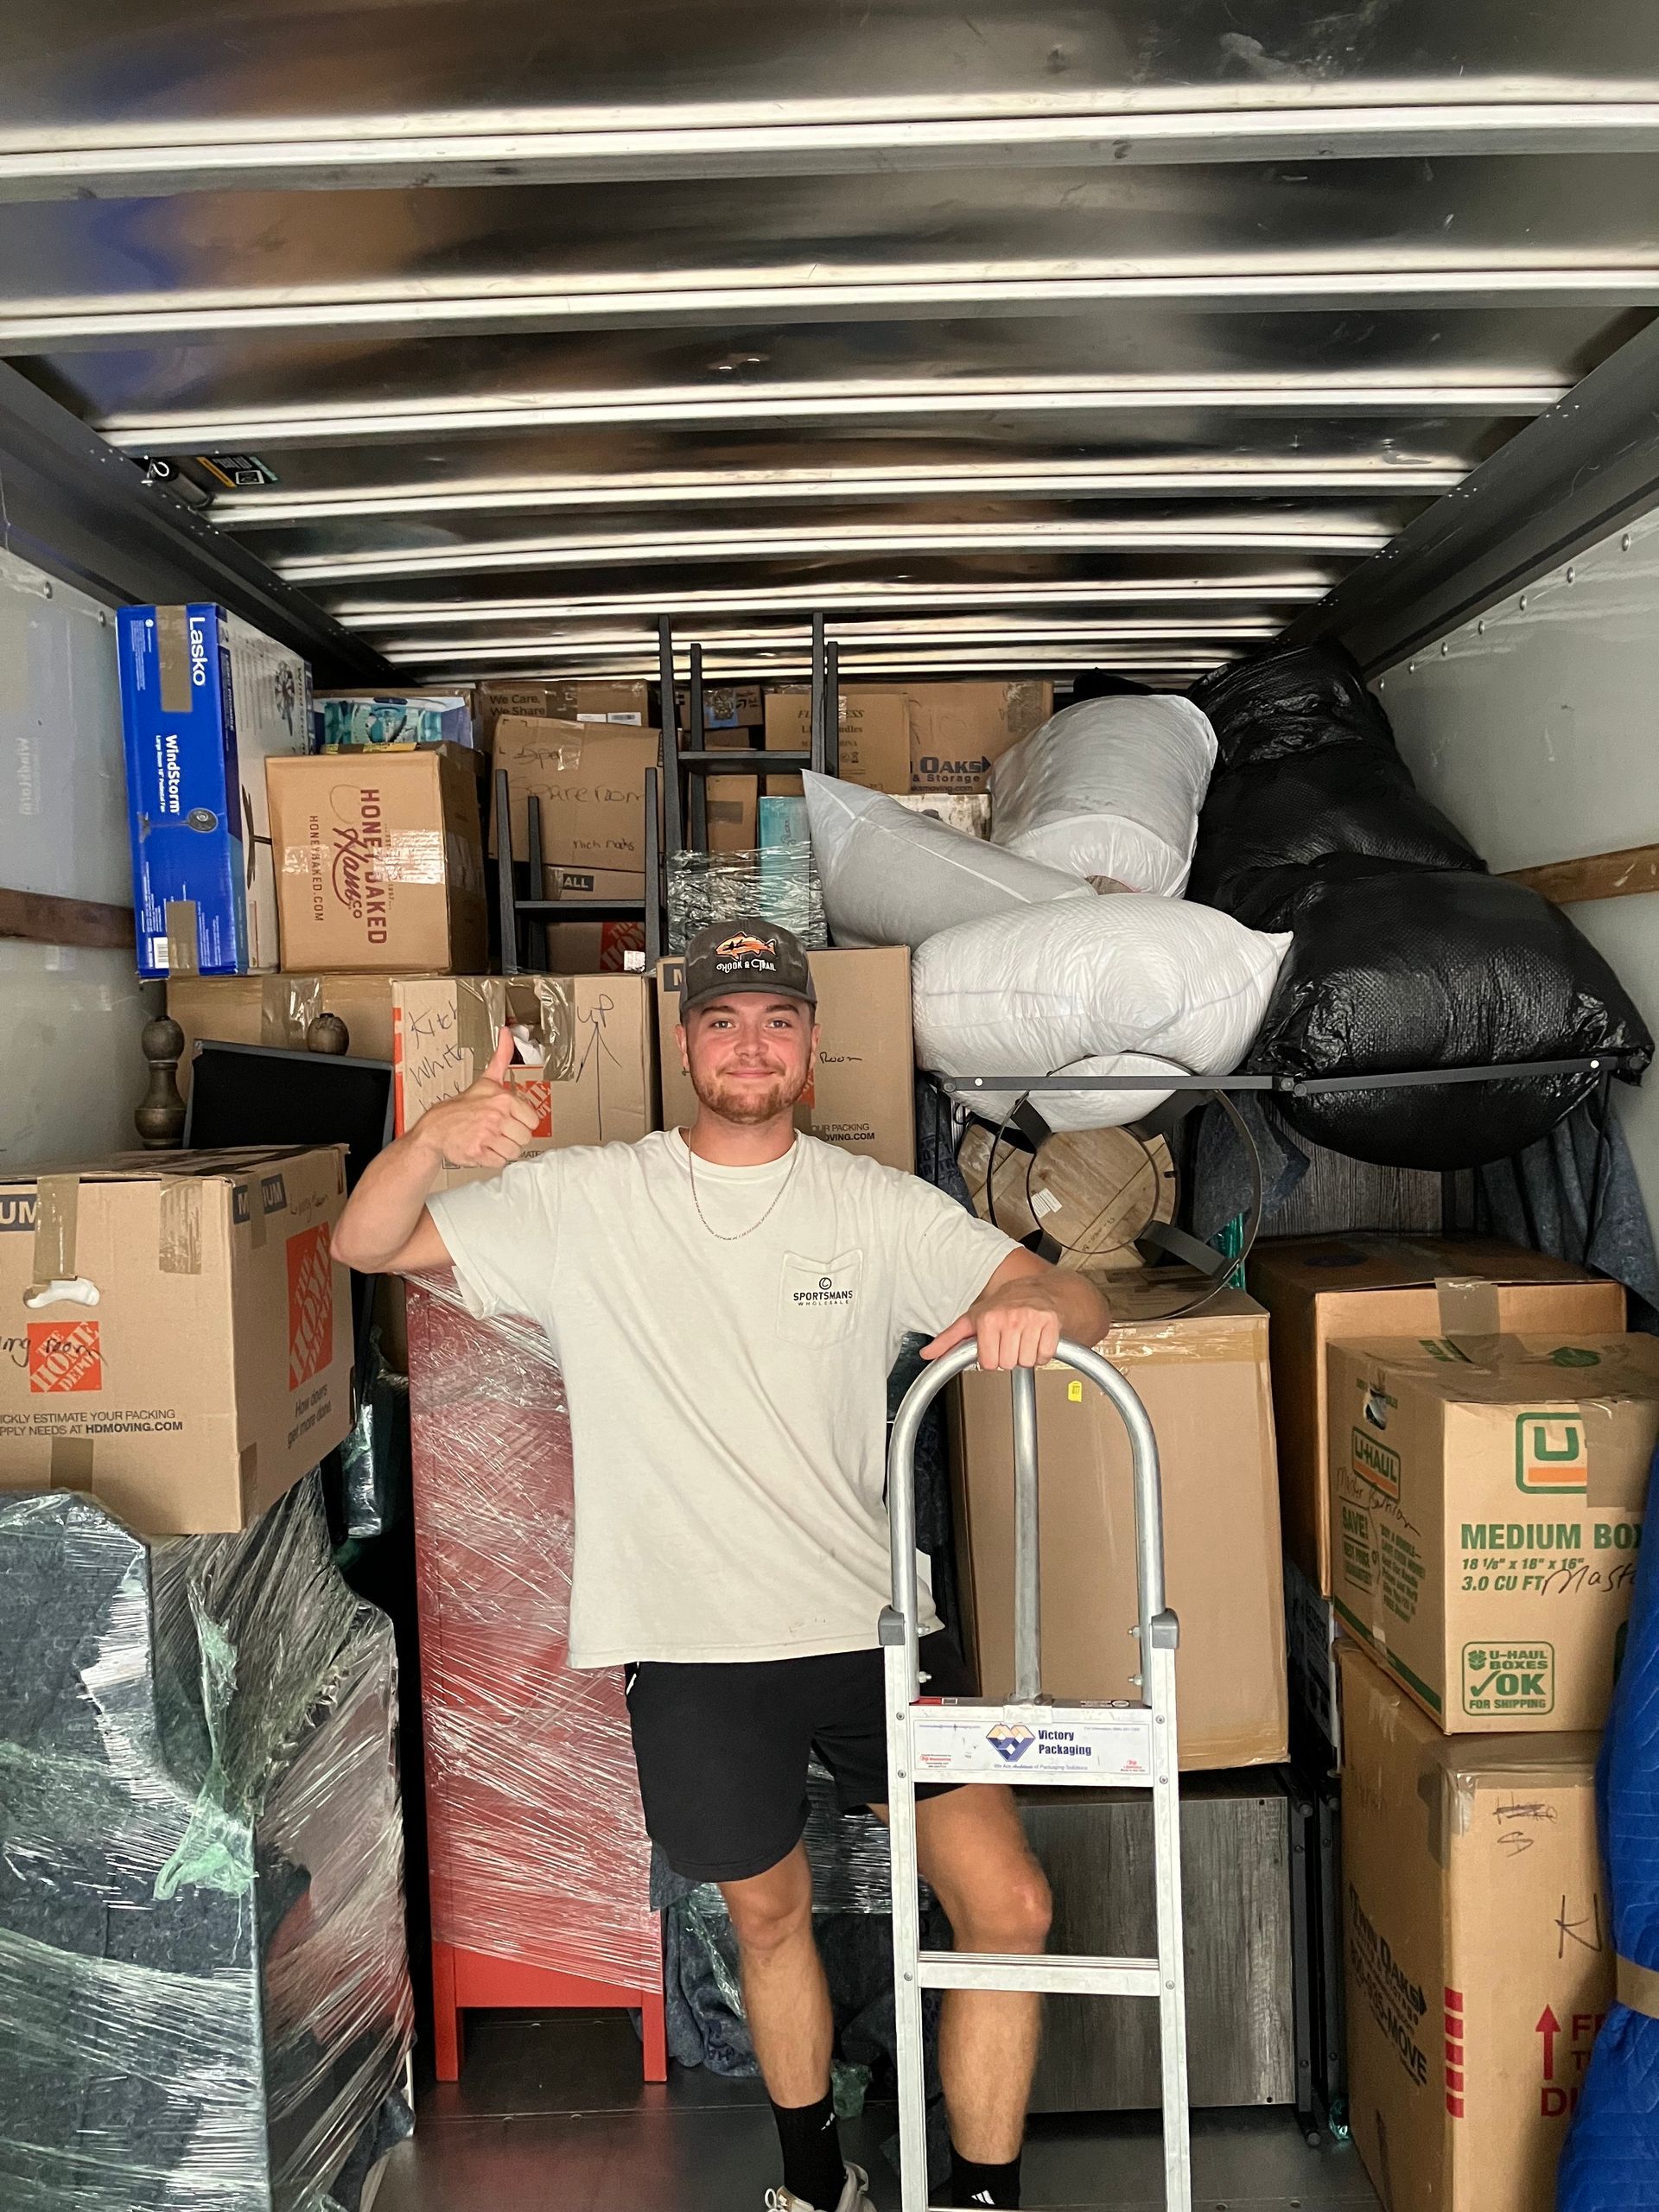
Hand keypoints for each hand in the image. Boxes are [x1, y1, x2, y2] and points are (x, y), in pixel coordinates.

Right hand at [410, 1029, 540, 1170]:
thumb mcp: (486, 1080)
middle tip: (497, 1131)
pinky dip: (491, 1159)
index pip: (533, 1121)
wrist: (436, 1128)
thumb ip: (502, 1057)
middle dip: (512, 1137)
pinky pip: (499, 1162)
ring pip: (514, 1151)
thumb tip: (507, 1032)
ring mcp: (486, 1135)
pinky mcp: (478, 1152)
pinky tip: (482, 1147)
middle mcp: (496, 1116)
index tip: (508, 1119)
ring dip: (502, 1149)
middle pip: (525, 1138)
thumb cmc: (463, 1106)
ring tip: (489, 1139)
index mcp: (503, 1099)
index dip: (521, 1122)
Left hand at [922, 1274, 1066, 1370]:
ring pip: (1027, 1361)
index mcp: (988, 1319)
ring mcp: (1032, 1319)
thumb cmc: (1003, 1305)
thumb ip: (948, 1339)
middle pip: (1008, 1364)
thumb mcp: (972, 1319)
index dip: (992, 1358)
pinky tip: (1036, 1339)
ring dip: (1026, 1355)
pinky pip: (1045, 1355)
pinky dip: (1042, 1353)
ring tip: (1023, 1339)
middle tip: (1010, 1341)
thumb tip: (927, 1354)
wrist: (1036, 1289)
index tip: (994, 1345)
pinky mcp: (1051, 1322)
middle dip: (1009, 1356)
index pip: (989, 1363)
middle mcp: (1010, 1318)